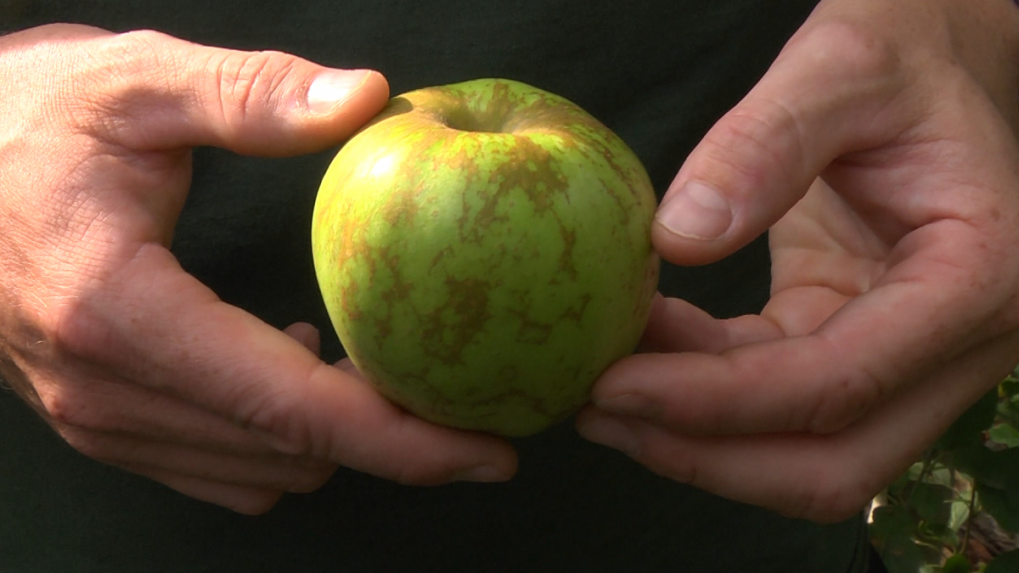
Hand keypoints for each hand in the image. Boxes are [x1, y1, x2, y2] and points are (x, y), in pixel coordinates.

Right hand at [0, 24, 515, 514]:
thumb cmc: (26, 118)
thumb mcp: (138, 82)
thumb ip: (253, 93)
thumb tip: (371, 100)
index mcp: (120, 312)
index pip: (291, 409)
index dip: (403, 440)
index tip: (489, 452)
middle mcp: (104, 390)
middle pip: (290, 454)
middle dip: (386, 435)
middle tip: (446, 377)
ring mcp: (94, 419)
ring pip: (259, 473)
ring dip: (332, 432)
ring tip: (367, 357)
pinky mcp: (97, 424)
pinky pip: (217, 471)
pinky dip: (277, 438)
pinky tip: (289, 364)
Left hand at [578, 0, 1018, 521]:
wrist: (933, 66)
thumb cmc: (902, 57)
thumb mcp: (840, 68)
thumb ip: (764, 144)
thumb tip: (678, 239)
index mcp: (977, 280)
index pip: (836, 386)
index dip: (716, 404)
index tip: (612, 385)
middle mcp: (959, 343)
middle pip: (830, 465)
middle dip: (704, 454)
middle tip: (595, 410)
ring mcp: (912, 357)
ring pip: (804, 455)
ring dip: (697, 438)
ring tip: (601, 386)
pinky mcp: (859, 346)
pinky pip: (779, 400)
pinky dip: (706, 392)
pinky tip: (645, 345)